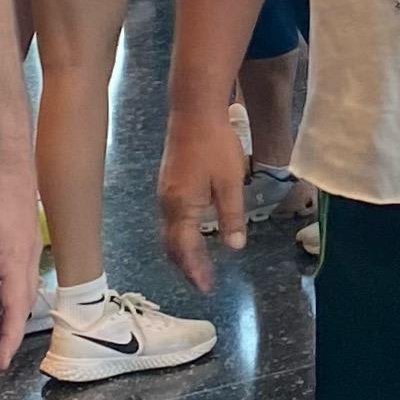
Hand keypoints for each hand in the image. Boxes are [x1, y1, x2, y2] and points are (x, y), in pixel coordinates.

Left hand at [0, 144, 40, 368]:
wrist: (6, 155)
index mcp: (16, 261)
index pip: (15, 310)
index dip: (7, 339)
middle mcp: (28, 258)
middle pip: (23, 304)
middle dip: (10, 332)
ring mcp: (28, 246)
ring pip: (22, 288)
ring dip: (9, 311)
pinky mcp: (23, 236)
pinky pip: (18, 273)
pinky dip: (9, 290)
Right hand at [159, 110, 247, 290]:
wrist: (194, 111)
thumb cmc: (215, 146)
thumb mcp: (230, 183)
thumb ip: (232, 216)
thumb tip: (233, 247)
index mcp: (182, 207)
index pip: (185, 249)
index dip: (195, 270)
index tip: (207, 287)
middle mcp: (167, 204)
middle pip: (171, 244)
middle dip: (186, 265)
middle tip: (202, 281)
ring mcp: (165, 192)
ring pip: (169, 232)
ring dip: (182, 251)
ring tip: (198, 264)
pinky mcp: (168, 183)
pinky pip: (171, 219)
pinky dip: (181, 234)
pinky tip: (195, 233)